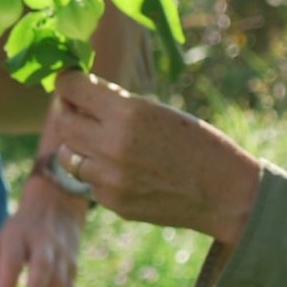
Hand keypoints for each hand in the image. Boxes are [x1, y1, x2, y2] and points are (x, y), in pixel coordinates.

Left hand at [0, 172, 85, 286]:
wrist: (57, 204)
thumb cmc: (20, 232)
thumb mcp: (0, 243)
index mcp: (18, 235)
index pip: (11, 260)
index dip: (5, 286)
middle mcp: (43, 242)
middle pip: (43, 266)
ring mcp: (62, 253)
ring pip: (60, 283)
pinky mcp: (73, 266)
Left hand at [52, 73, 262, 244]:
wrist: (224, 193)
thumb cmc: (197, 143)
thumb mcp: (158, 110)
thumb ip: (116, 104)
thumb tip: (79, 93)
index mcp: (127, 113)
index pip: (71, 89)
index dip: (68, 83)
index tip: (71, 83)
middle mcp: (112, 145)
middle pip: (62, 122)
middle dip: (67, 111)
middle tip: (78, 108)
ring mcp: (109, 178)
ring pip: (67, 154)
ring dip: (76, 144)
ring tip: (98, 139)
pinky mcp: (112, 202)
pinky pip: (88, 180)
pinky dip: (96, 171)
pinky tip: (121, 168)